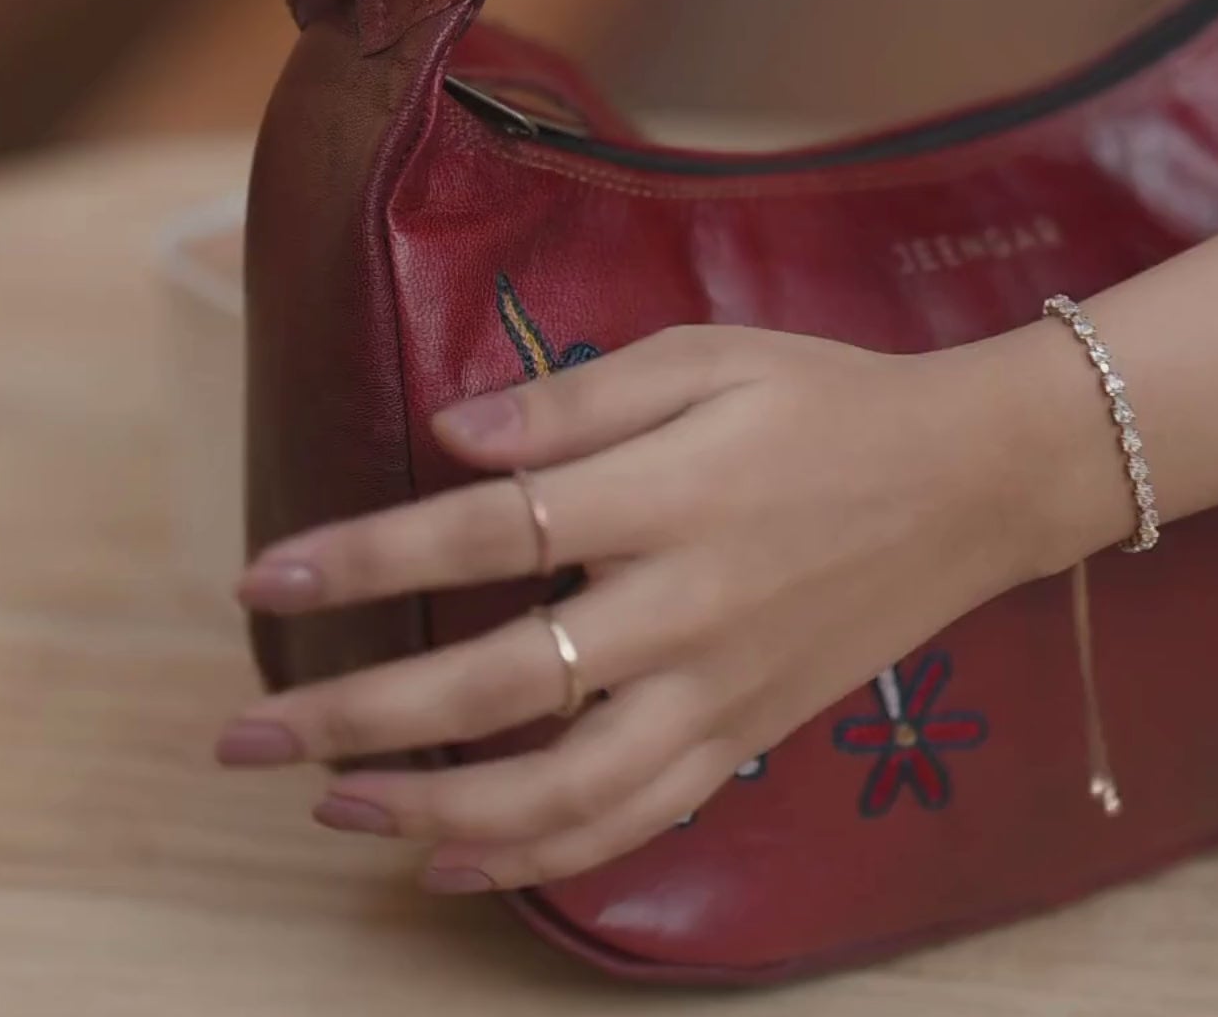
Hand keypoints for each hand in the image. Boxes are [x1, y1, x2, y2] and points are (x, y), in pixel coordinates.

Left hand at [220, 325, 1073, 893]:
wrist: (971, 480)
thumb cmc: (828, 399)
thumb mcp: (708, 356)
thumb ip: (578, 399)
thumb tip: (451, 437)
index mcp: (671, 494)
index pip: (488, 532)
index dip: (367, 557)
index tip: (264, 577)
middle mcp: (688, 606)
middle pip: (499, 681)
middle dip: (357, 713)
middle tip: (245, 735)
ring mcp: (723, 688)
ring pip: (561, 786)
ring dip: (432, 806)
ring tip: (330, 805)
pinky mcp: (751, 735)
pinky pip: (637, 819)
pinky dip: (540, 855)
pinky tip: (455, 862)